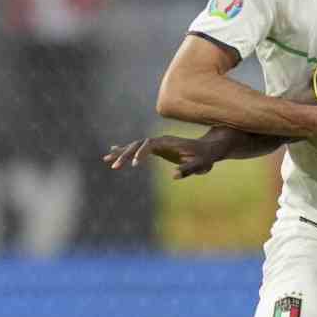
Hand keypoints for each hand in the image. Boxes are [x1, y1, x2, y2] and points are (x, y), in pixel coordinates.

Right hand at [102, 135, 222, 178]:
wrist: (209, 149)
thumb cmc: (205, 157)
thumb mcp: (200, 165)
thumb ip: (189, 169)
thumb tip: (174, 175)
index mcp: (168, 142)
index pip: (149, 145)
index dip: (140, 153)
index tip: (134, 164)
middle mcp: (160, 141)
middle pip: (138, 145)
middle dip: (124, 154)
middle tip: (112, 166)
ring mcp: (158, 144)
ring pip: (135, 146)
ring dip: (121, 153)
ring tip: (106, 159)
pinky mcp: (157, 148)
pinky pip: (138, 148)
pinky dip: (126, 151)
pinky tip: (113, 150)